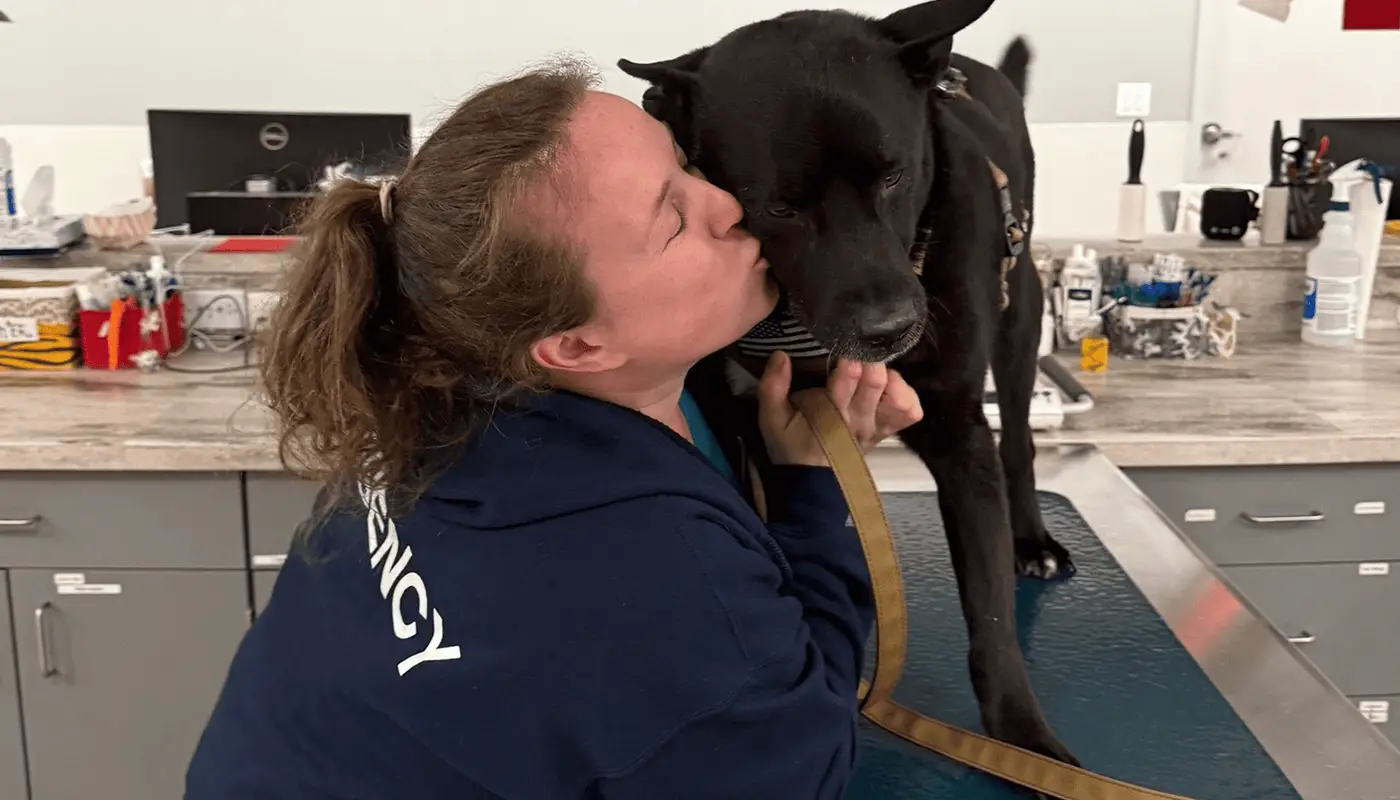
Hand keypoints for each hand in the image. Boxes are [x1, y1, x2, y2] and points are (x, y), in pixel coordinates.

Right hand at [757, 352, 923, 466]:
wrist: (809, 479)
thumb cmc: (792, 442)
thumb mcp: (772, 418)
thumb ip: (772, 387)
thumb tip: (780, 356)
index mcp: (830, 413)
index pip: (847, 384)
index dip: (850, 364)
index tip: (844, 351)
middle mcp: (859, 418)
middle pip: (877, 383)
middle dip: (870, 363)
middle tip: (861, 353)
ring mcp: (877, 425)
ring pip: (900, 398)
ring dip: (892, 379)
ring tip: (876, 371)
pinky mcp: (888, 429)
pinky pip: (910, 412)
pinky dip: (906, 395)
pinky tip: (890, 387)